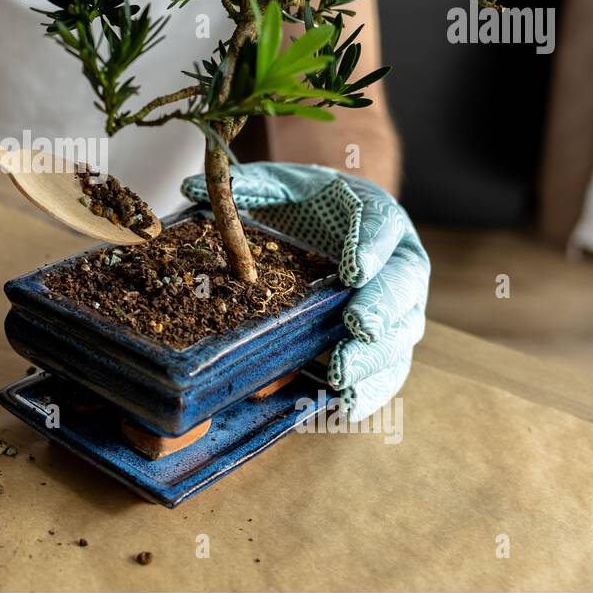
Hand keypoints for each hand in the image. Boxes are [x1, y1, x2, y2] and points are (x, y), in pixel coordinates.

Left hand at [181, 162, 428, 418]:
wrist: (338, 225)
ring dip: (372, 361)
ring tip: (342, 374)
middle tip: (357, 327)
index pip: (383, 228)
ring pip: (397, 339)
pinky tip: (343, 407)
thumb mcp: (286, 186)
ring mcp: (396, 312)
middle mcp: (399, 267)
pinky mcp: (383, 348)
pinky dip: (366, 393)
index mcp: (381, 219)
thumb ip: (251, 187)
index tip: (353, 268)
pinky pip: (383, 375)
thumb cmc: (312, 206)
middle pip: (401, 290)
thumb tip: (191, 188)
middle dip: (380, 310)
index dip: (371, 248)